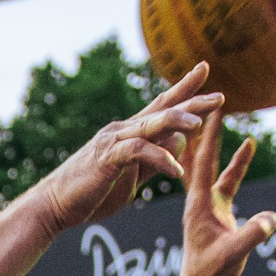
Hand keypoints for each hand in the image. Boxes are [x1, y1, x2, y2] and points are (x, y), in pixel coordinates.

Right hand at [30, 63, 220, 230]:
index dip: (184, 88)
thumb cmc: (92, 192)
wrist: (55, 205)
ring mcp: (114, 142)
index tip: (205, 70)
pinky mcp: (107, 158)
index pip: (161, 105)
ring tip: (200, 126)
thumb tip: (179, 141)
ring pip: (151, 125)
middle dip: (192, 102)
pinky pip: (138, 152)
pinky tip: (177, 170)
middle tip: (220, 96)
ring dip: (177, 123)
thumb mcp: (133, 176)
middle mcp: (122, 130)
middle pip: (163, 110)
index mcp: (129, 133)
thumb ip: (155, 159)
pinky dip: (159, 159)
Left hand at [174, 106, 275, 275]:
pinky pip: (227, 179)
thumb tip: (271, 218)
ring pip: (213, 165)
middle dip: (205, 129)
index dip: (208, 137)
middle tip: (208, 100)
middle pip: (202, 156)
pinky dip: (237, 162)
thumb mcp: (234, 255)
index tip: (210, 111)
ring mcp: (208, 202)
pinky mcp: (217, 209)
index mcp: (199, 204)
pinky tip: (248, 146)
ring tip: (226, 114)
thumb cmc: (212, 273)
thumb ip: (252, 235)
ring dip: (221, 140)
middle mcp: (200, 198)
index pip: (202, 163)